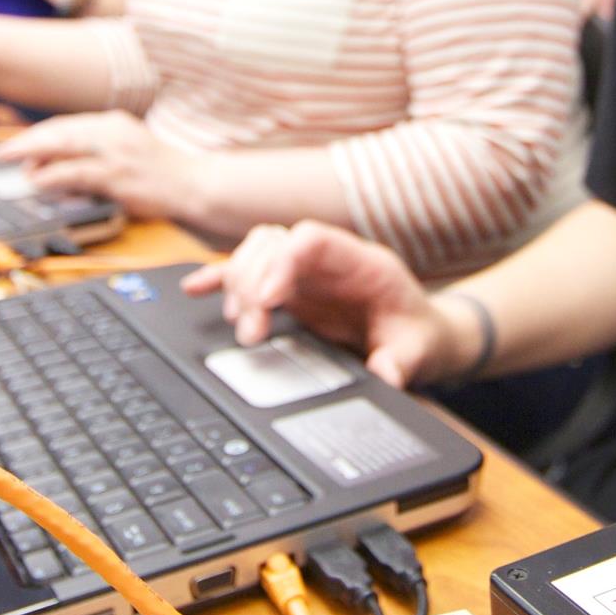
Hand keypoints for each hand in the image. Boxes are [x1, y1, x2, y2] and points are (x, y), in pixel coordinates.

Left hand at [0, 110, 196, 220]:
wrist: (194, 184)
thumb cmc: (161, 172)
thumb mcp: (127, 151)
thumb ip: (94, 154)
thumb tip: (55, 167)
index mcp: (114, 123)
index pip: (66, 124)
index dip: (38, 135)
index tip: (18, 145)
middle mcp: (112, 131)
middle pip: (59, 131)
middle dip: (27, 142)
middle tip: (2, 153)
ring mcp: (115, 152)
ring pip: (63, 146)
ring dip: (33, 154)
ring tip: (13, 164)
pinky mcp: (117, 174)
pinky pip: (76, 172)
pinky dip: (53, 175)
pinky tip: (38, 181)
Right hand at [180, 221, 445, 387]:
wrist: (418, 333)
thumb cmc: (417, 334)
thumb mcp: (418, 350)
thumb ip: (400, 361)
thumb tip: (385, 375)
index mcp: (362, 262)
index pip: (311, 239)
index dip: (281, 260)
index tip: (267, 299)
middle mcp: (327, 260)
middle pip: (273, 245)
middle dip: (252, 284)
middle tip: (251, 332)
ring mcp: (306, 272)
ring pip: (256, 253)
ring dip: (238, 286)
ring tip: (243, 327)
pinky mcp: (289, 289)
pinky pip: (248, 272)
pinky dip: (221, 278)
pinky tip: (197, 288)